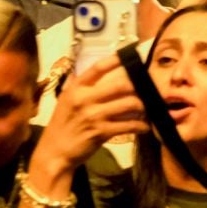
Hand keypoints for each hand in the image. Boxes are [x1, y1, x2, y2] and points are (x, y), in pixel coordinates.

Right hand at [30, 55, 146, 179]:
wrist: (55, 152)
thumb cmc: (63, 124)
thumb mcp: (66, 101)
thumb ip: (81, 86)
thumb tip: (97, 70)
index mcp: (76, 88)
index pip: (98, 68)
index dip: (116, 60)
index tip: (130, 55)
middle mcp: (85, 99)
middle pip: (121, 85)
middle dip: (139, 85)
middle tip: (151, 87)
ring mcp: (93, 116)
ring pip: (129, 104)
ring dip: (144, 106)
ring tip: (150, 108)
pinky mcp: (101, 132)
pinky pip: (128, 126)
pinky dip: (140, 126)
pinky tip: (144, 127)